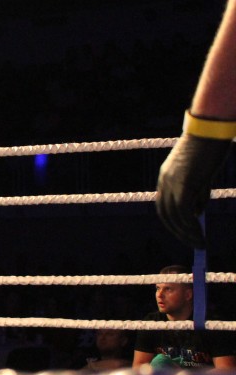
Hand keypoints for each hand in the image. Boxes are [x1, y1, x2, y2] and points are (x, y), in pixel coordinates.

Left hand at [156, 112, 235, 247]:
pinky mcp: (183, 184)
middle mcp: (164, 181)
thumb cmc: (210, 147)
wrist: (211, 130)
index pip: (164, 206)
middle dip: (179, 232)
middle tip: (195, 244)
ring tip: (200, 244)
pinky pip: (183, 212)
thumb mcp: (202, 174)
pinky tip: (200, 234)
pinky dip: (190, 226)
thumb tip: (196, 215)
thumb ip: (197, 193)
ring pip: (174, 216)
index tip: (187, 234)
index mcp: (166, 177)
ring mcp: (172, 183)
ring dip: (186, 233)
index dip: (174, 222)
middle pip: (166, 214)